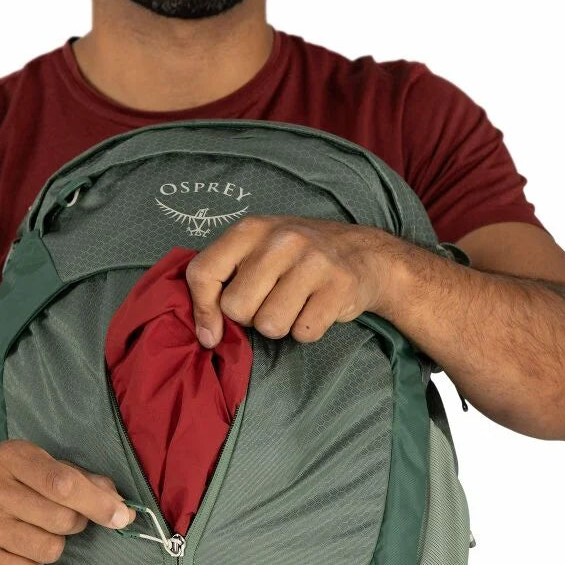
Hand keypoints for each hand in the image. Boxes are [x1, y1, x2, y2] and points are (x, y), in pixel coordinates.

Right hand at [0, 439, 134, 564]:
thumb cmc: (21, 484)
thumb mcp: (50, 468)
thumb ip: (88, 482)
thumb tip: (121, 509)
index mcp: (12, 457)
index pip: (64, 484)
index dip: (98, 503)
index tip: (121, 516)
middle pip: (62, 520)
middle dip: (76, 522)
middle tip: (64, 517)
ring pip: (49, 549)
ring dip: (55, 544)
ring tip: (38, 530)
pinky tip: (20, 548)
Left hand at [184, 215, 395, 346]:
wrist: (362, 252)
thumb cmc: (296, 258)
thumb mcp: (255, 252)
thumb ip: (223, 280)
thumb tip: (207, 335)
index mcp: (250, 229)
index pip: (203, 272)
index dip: (202, 310)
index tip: (212, 332)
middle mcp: (280, 239)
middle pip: (236, 307)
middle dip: (250, 317)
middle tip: (269, 303)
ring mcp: (313, 261)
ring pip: (270, 325)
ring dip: (280, 326)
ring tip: (294, 305)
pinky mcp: (339, 286)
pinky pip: (304, 332)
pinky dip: (307, 330)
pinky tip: (315, 309)